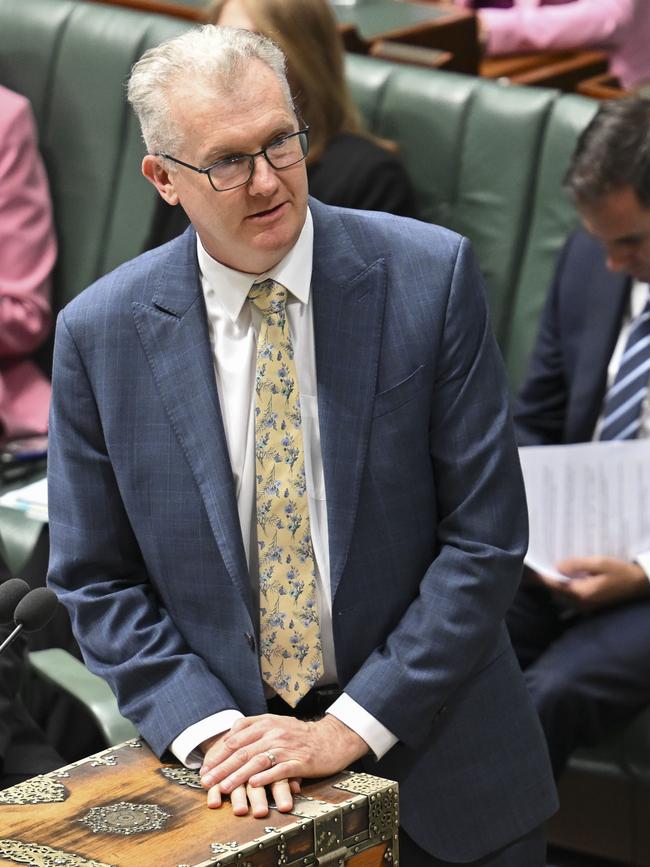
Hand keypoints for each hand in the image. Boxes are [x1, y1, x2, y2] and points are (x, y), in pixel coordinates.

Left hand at [200, 713, 368, 796]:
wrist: (331, 738)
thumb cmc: (300, 735)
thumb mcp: (276, 724)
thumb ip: (253, 729)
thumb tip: (227, 741)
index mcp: (265, 722)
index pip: (235, 737)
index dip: (218, 753)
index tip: (205, 768)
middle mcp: (274, 731)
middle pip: (242, 750)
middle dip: (221, 768)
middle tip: (206, 782)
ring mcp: (287, 746)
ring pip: (257, 761)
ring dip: (238, 776)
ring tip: (223, 788)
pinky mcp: (300, 761)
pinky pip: (280, 769)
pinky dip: (265, 777)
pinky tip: (254, 785)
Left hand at [537, 556, 649, 609]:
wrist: (637, 584)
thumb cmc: (619, 571)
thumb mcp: (598, 562)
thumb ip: (577, 564)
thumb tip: (556, 567)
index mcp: (581, 592)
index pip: (554, 585)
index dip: (539, 577)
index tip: (526, 569)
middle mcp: (580, 602)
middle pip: (554, 592)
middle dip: (543, 581)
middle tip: (531, 568)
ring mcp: (583, 606)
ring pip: (559, 596)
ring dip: (552, 585)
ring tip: (542, 572)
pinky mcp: (587, 605)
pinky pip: (568, 597)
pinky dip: (561, 588)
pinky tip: (560, 578)